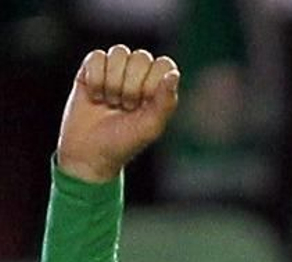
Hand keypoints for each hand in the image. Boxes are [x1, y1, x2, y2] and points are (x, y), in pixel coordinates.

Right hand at [58, 47, 179, 184]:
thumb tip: (174, 73)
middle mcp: (138, 73)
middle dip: (132, 86)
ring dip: (113, 83)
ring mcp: (115, 68)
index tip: (144, 104)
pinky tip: (95, 96)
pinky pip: (97, 56)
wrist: (90, 150)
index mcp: (157, 87)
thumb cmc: (124, 141)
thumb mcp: (150, 126)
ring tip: (111, 103)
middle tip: (126, 107)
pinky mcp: (92, 66)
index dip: (152, 83)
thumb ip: (165, 102)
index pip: (164, 65)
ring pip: (119, 53)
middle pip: (141, 57)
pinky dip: (96, 79)